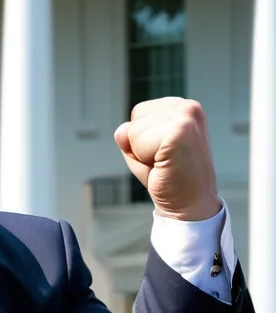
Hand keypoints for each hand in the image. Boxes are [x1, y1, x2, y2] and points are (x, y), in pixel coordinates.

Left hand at [114, 98, 220, 221]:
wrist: (190, 205)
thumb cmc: (169, 178)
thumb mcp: (142, 151)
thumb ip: (128, 135)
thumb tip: (121, 130)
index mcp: (183, 107)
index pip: (139, 113)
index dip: (141, 139)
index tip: (163, 154)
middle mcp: (188, 107)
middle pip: (134, 120)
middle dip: (139, 146)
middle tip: (164, 162)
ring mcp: (186, 117)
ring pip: (133, 131)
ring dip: (141, 154)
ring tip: (165, 164)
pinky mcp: (181, 131)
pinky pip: (137, 141)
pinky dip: (143, 159)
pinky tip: (165, 165)